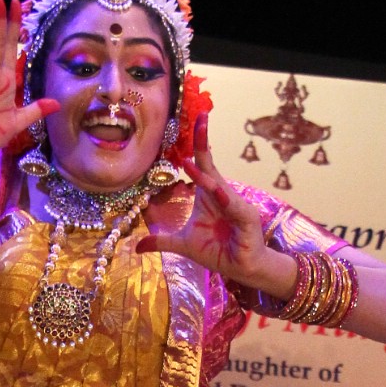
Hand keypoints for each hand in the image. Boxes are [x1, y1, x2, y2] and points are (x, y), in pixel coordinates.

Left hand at [133, 117, 292, 293]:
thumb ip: (162, 242)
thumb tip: (137, 246)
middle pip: (211, 165)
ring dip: (205, 177)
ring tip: (188, 163)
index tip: (197, 118)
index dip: (199, 143)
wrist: (243, 268)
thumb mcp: (183, 245)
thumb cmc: (218, 251)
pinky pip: (235, 207)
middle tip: (200, 118)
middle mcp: (224, 194)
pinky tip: (219, 194)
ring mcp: (237, 205)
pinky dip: (227, 200)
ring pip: (219, 186)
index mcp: (210, 195)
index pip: (203, 163)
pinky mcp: (248, 218)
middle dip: (204, 142)